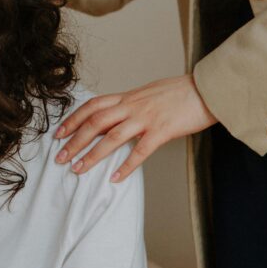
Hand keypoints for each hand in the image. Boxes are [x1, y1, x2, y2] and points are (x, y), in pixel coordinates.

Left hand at [53, 75, 216, 182]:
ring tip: (78, 169)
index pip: (93, 106)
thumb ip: (133, 104)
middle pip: (95, 122)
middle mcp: (133, 106)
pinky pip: (140, 151)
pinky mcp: (162, 131)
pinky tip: (115, 178)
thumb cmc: (181, 92)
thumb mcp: (150, 93)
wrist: (206, 89)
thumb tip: (120, 114)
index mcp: (129, 97)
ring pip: (112, 137)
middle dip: (75, 140)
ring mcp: (147, 118)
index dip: (73, 119)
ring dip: (92, 155)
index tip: (59, 132)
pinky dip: (126, 166)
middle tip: (60, 156)